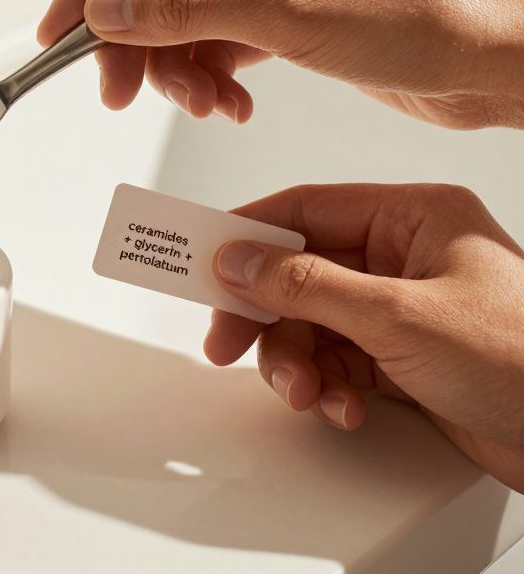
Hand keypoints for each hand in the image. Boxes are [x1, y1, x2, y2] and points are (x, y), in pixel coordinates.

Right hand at [38, 0, 523, 128]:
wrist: (493, 62)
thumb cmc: (421, 17)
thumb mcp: (287, 15)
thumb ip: (185, 12)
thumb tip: (107, 10)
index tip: (57, 34)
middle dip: (140, 44)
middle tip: (122, 92)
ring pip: (185, 21)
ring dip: (183, 71)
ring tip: (207, 105)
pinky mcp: (286, 13)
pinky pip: (219, 42)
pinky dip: (214, 78)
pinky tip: (232, 103)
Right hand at [204, 183, 523, 489]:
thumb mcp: (399, 317)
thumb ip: (307, 286)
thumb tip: (240, 260)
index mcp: (414, 218)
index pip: (306, 210)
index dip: (248, 236)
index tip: (202, 263)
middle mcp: (405, 259)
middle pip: (299, 275)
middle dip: (267, 318)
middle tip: (228, 344)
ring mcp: (404, 311)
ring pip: (312, 326)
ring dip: (297, 364)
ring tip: (308, 393)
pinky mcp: (406, 359)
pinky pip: (338, 363)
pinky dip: (329, 388)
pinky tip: (345, 408)